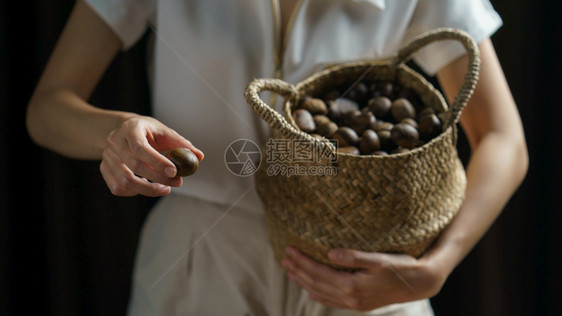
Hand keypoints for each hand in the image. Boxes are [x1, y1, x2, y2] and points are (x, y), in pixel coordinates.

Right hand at [100, 115, 203, 196]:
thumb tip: (198, 157)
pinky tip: (147, 187)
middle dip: (158, 178)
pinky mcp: (104, 168)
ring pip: (124, 180)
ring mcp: (107, 156)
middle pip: (134, 165)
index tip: (174, 172)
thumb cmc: (147, 131)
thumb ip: (181, 144)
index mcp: (130, 128)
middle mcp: (114, 142)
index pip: (140, 147)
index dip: (157, 162)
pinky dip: (133, 192)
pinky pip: (117, 187)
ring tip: (165, 189)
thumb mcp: (164, 132)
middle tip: (177, 183)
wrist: (123, 130)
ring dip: (147, 189)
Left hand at [282, 246, 444, 310]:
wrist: (419, 283)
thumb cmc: (400, 266)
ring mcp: (355, 302)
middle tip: (284, 258)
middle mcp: (350, 297)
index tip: (289, 250)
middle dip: (299, 270)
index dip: (302, 261)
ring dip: (305, 282)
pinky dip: (320, 296)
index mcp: (351, 285)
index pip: (319, 272)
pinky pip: (334, 301)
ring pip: (322, 292)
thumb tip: (329, 254)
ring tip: (291, 272)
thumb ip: (353, 257)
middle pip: (317, 283)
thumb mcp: (378, 259)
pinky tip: (311, 293)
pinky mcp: (360, 302)